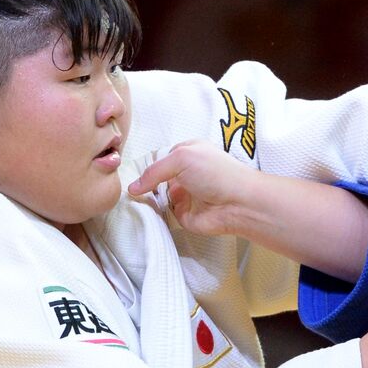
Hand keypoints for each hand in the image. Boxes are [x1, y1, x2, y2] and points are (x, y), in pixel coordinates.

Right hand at [126, 140, 261, 234]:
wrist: (238, 203)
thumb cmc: (215, 173)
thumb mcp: (181, 158)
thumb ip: (154, 170)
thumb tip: (132, 187)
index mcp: (188, 153)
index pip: (160, 157)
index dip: (148, 164)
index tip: (130, 171)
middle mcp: (186, 173)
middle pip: (157, 177)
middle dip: (145, 182)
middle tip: (129, 189)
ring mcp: (185, 194)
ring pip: (158, 196)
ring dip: (147, 198)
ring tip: (133, 200)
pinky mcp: (184, 215)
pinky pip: (164, 214)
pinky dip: (155, 214)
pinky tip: (145, 212)